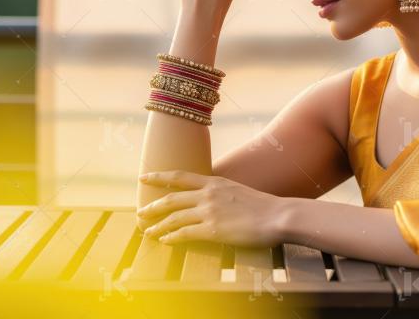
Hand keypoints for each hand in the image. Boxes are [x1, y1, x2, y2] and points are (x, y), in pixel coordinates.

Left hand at [137, 169, 286, 247]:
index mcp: (214, 182)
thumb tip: (210, 196)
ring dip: (158, 226)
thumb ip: (221, 192)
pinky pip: (185, 233)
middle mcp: (208, 194)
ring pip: (174, 217)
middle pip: (172, 198)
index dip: (159, 176)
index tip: (144, 176)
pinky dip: (172, 237)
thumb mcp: (237, 190)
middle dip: (153, 206)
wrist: (278, 215)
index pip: (180, 176)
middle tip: (140, 212)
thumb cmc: (263, 206)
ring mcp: (210, 211)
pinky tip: (166, 241)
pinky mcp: (213, 229)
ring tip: (149, 232)